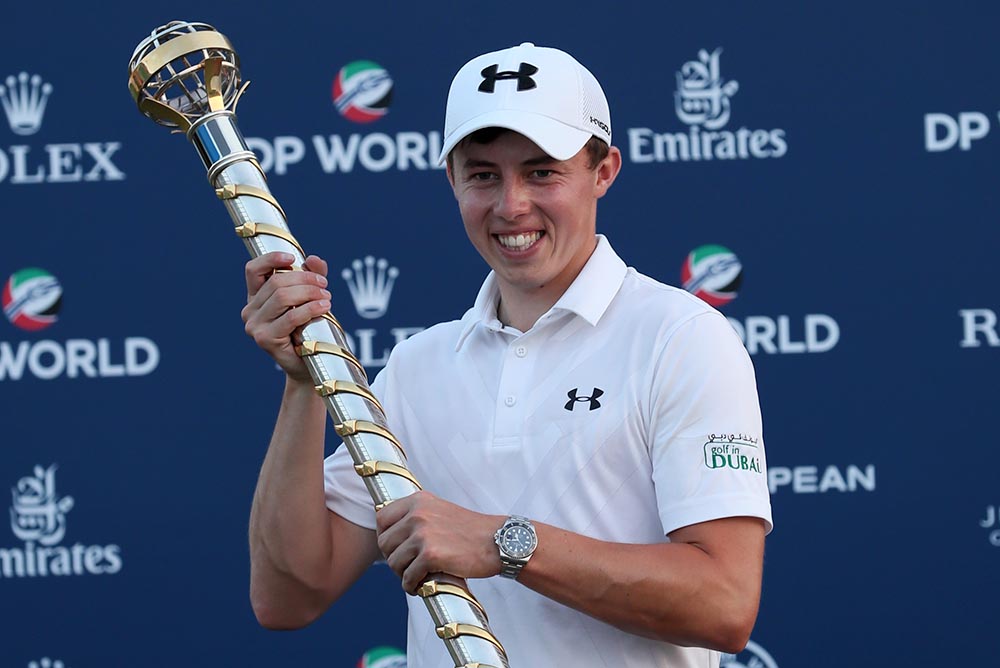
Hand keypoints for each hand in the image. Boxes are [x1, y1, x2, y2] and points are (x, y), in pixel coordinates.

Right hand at [242, 252, 330, 382]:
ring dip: (309, 293)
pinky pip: (291, 317)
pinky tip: (324, 307)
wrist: (310, 364)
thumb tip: (314, 259)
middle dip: (305, 279)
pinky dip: (310, 309)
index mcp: (256, 297)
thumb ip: (313, 276)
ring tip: (327, 298)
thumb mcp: (311, 298)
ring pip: (283, 297)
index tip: (293, 257)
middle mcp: (250, 310)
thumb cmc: (309, 329)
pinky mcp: (265, 339)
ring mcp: (255, 326)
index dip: (271, 259)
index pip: (254, 270)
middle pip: (276, 283)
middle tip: (324, 285)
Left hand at [375, 491, 502, 592]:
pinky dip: (412, 585)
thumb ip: (417, 516)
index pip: (382, 517)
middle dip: (394, 558)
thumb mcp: (440, 510)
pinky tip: (422, 585)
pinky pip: (408, 577)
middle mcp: (418, 514)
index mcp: (418, 501)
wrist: (499, 541)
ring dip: (403, 574)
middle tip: (408, 566)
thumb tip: (390, 534)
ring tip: (417, 576)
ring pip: (394, 562)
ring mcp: (423, 534)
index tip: (395, 547)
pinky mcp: (431, 556)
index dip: (385, 536)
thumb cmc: (471, 530)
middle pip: (385, 542)